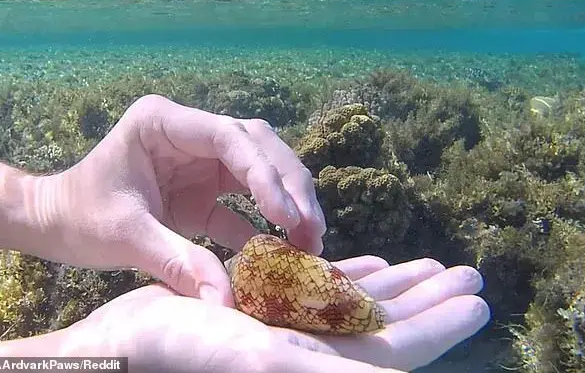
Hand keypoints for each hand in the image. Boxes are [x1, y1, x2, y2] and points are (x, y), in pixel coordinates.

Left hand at [30, 95, 325, 303]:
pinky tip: (282, 249)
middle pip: (257, 146)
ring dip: (287, 202)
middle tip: (312, 228)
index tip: (288, 215)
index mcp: (164, 123)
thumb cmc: (80, 216)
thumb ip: (177, 262)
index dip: (265, 174)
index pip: (230, 137)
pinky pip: (244, 202)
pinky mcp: (205, 187)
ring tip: (309, 238)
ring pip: (261, 169)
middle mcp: (190, 133)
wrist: (60, 222)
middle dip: (289, 185)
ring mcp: (201, 159)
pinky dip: (264, 225)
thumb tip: (224, 301)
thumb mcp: (126, 236)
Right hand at [55, 255, 488, 372]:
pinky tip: (374, 262)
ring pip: (358, 305)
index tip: (480, 301)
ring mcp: (291, 331)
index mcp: (315, 368)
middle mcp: (310, 354)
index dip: (440, 326)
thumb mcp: (261, 359)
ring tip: (436, 263)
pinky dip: (350, 275)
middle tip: (472, 274)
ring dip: (399, 283)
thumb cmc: (176, 353)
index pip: (395, 349)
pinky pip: (321, 291)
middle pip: (386, 327)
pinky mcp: (268, 311)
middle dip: (430, 300)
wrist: (122, 346)